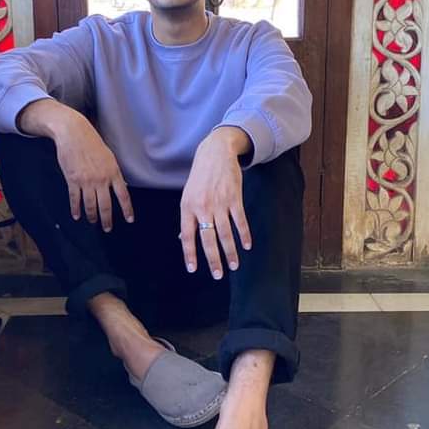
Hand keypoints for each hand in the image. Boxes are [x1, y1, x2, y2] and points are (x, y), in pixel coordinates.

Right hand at [18, 99, 132, 230]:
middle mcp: (101, 179)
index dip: (127, 209)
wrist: (73, 133)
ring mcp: (86, 180)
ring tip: (93, 222)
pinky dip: (76, 208)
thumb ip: (114, 173)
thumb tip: (120, 186)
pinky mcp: (73, 180)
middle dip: (107, 219)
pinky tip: (77, 215)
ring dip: (92, 216)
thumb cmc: (92, 142)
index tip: (129, 219)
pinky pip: (75, 199)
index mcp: (113, 172)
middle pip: (106, 205)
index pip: (123, 195)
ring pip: (90, 204)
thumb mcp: (109, 156)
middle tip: (107, 228)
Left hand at [179, 127, 252, 278]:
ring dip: (231, 251)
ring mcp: (220, 203)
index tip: (192, 269)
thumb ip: (187, 216)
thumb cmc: (200, 176)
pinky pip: (240, 220)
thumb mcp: (188, 194)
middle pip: (208, 238)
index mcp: (188, 207)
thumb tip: (182, 237)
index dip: (190, 253)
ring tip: (234, 265)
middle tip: (218, 275)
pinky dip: (244, 234)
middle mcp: (203, 207)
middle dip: (214, 259)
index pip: (187, 235)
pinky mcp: (234, 198)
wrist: (216, 153)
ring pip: (225, 233)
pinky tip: (246, 245)